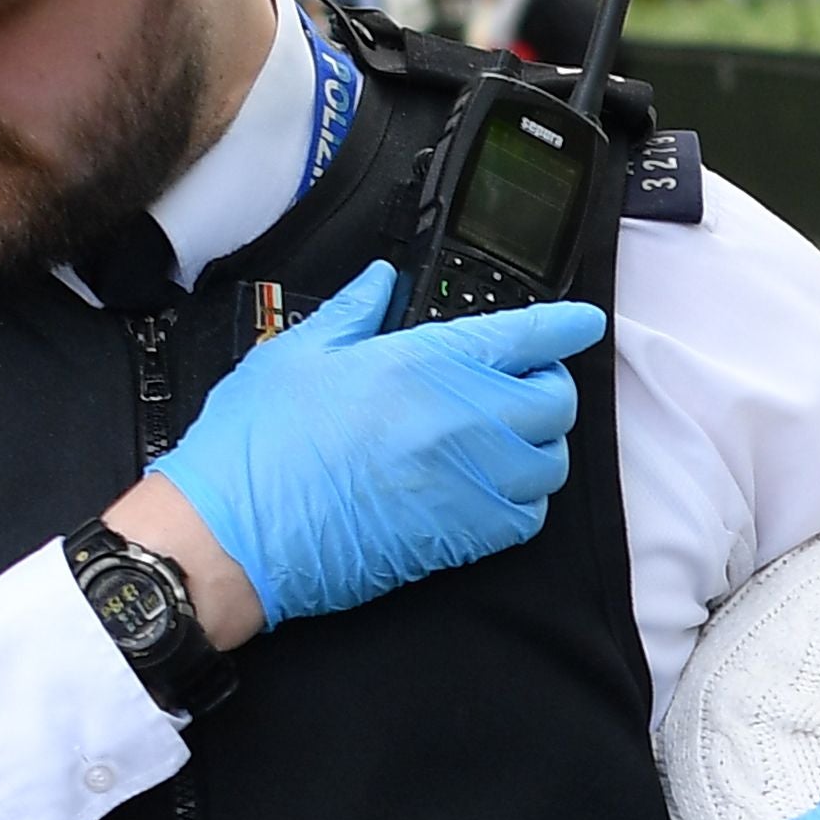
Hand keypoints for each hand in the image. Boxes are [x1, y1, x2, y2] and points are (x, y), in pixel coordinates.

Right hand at [127, 259, 596, 631]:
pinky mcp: (466, 538)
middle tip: (518, 382)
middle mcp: (463, 423)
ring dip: (536, 444)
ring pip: (550, 461)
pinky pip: (529, 516)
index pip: (527, 337)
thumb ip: (354, 313)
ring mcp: (471, 484)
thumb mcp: (297, 355)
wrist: (237, 536)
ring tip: (500, 437)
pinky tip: (487, 487)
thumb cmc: (258, 449)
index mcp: (425, 365)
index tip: (582, 323)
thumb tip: (380, 282)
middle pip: (555, 401)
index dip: (566, 325)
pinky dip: (522, 499)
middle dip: (547, 386)